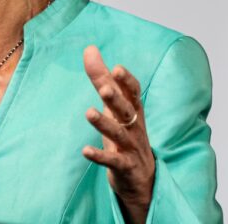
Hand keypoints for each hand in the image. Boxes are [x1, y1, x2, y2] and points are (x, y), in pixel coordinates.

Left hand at [82, 45, 154, 222]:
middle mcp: (134, 127)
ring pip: (118, 134)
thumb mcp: (115, 107)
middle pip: (126, 111)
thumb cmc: (126, 134)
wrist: (143, 179)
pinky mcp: (124, 167)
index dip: (127, 81)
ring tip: (88, 113)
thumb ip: (102, 78)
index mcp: (133, 110)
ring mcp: (131, 148)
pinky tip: (85, 150)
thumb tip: (90, 49)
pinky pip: (112, 161)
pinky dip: (99, 156)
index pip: (133, 93)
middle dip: (116, 99)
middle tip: (104, 89)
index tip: (117, 68)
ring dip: (104, 124)